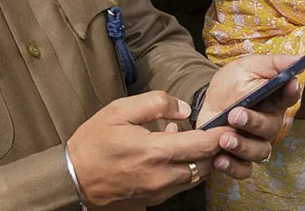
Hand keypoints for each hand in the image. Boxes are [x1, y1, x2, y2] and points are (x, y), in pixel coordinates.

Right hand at [67, 91, 235, 207]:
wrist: (72, 179)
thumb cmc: (94, 142)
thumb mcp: (119, 110)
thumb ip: (156, 103)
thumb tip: (184, 109)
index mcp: (155, 151)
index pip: (203, 145)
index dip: (222, 134)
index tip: (232, 125)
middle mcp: (162, 175)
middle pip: (207, 164)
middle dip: (217, 148)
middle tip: (222, 132)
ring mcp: (158, 191)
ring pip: (197, 177)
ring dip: (203, 160)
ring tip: (195, 141)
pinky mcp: (154, 200)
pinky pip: (182, 185)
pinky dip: (188, 170)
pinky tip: (176, 155)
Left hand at [198, 54, 303, 177]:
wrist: (205, 103)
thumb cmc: (230, 84)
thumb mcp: (246, 67)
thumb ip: (271, 64)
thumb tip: (298, 59)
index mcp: (274, 98)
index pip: (290, 95)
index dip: (292, 90)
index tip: (289, 83)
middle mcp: (269, 122)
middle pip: (272, 127)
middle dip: (254, 122)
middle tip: (235, 114)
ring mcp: (255, 142)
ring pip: (260, 152)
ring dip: (242, 146)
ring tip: (224, 139)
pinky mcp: (239, 157)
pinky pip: (244, 170)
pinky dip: (233, 167)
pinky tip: (219, 159)